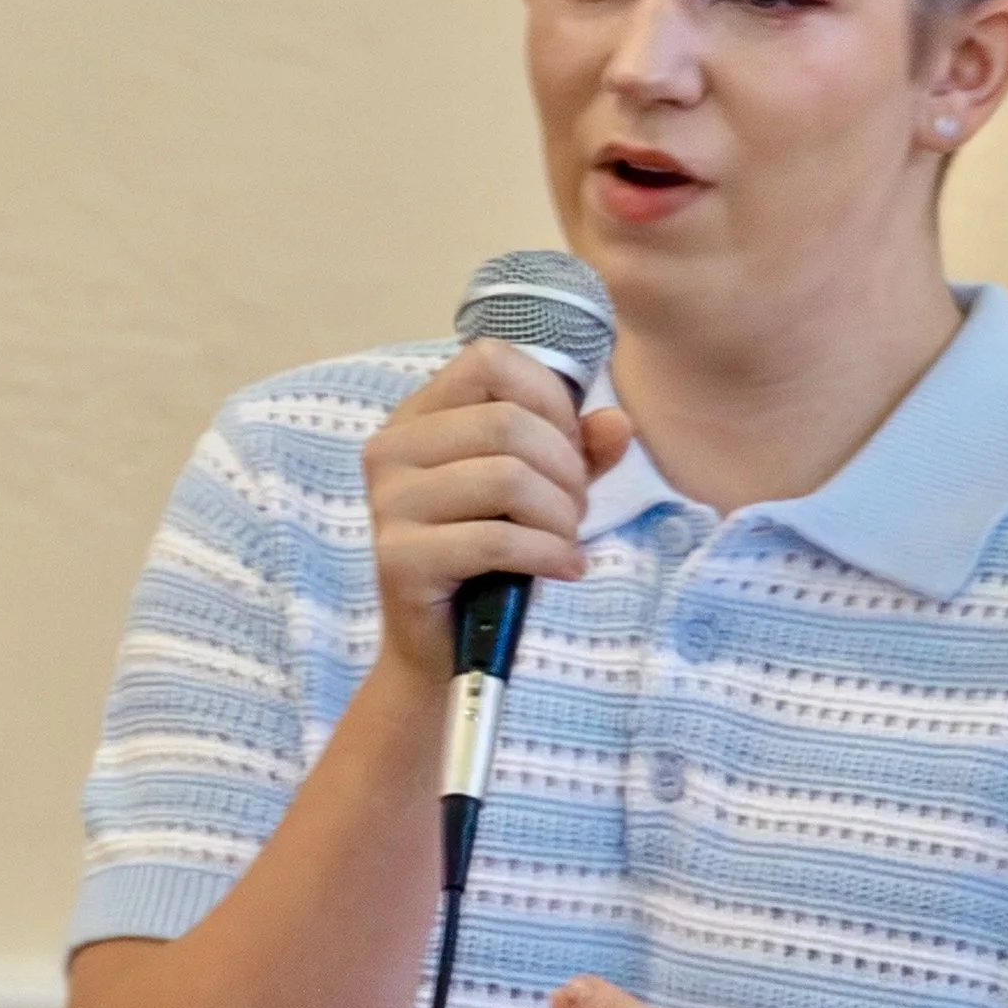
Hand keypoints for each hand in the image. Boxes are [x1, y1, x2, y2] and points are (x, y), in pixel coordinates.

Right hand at [361, 341, 630, 684]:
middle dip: (564, 468)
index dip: (548, 400)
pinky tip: (564, 568)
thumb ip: (579, 449)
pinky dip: (548, 553)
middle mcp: (391, 449)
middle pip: (506, 422)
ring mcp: (389, 503)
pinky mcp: (399, 557)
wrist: (446, 646)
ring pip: (506, 478)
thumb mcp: (542, 491)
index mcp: (418, 417)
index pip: (490, 360)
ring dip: (560, 514)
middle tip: (575, 511)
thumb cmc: (492, 559)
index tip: (568, 450)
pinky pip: (495, 539)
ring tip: (566, 541)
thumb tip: (617, 423)